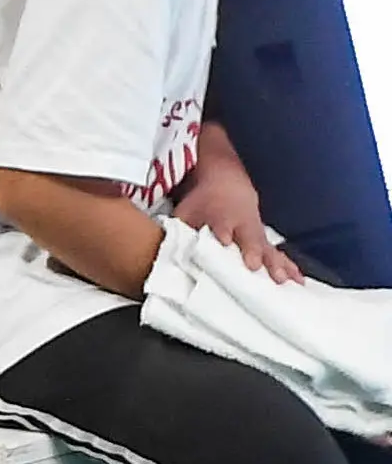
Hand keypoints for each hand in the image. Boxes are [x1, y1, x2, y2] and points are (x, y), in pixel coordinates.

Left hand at [175, 131, 300, 283]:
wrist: (228, 182)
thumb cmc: (203, 202)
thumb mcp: (186, 211)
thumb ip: (178, 229)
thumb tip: (166, 250)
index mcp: (220, 216)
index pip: (221, 224)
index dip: (223, 231)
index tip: (224, 241)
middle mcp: (241, 225)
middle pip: (249, 239)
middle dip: (252, 252)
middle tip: (254, 266)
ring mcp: (256, 234)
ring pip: (268, 249)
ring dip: (276, 264)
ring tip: (283, 280)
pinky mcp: (266, 242)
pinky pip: (279, 255)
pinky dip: (290, 267)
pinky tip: (298, 281)